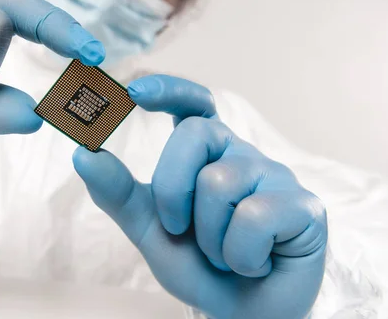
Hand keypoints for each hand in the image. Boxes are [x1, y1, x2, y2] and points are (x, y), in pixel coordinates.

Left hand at [73, 75, 326, 318]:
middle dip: (172, 190)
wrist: (242, 314)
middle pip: (196, 134)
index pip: (194, 104)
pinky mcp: (305, 205)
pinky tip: (255, 263)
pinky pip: (255, 217)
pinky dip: (240, 255)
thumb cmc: (200, 266)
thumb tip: (82, 154)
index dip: (170, 89)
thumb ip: (118, 193)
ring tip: (225, 254)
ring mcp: (276, 176)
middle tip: (179, 229)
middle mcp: (241, 155)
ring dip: (208, 237)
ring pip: (220, 183)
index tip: (135, 92)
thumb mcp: (149, 229)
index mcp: (207, 154)